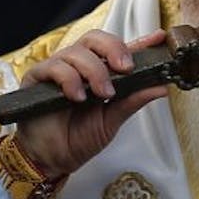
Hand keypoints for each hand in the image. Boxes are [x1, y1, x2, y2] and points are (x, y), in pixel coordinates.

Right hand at [15, 29, 170, 178]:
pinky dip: (70, 79)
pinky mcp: (37, 78)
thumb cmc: (79, 138)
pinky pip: (54, 67)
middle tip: (126, 68)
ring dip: (94, 70)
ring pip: (76, 52)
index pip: (119, 49)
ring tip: (102, 94)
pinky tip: (77, 97)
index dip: (139, 41)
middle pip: (95, 39)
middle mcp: (79, 66)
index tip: (159, 38)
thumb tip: (161, 87)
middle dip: (114, 48)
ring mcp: (58, 70)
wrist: (52, 159)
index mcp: (100, 73)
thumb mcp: (113, 119)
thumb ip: (134, 101)